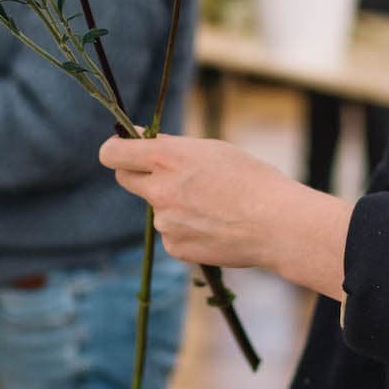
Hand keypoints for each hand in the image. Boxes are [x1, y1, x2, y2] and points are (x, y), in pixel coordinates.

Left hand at [98, 133, 350, 298]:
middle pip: (125, 178)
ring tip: (213, 205)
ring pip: (156, 207)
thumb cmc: (251, 179)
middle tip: (163, 173)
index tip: (121, 148)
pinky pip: (171, 232)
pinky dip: (186, 228)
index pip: (112, 153)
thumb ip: (173, 147)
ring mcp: (165, 222)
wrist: (276, 224)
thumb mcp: (212, 150)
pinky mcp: (175, 247)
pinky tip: (215, 226)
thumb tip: (144, 141)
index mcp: (167, 158)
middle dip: (138, 173)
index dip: (114, 149)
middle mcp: (159, 190)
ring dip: (172, 204)